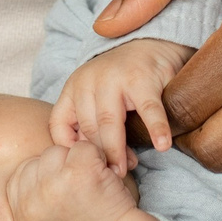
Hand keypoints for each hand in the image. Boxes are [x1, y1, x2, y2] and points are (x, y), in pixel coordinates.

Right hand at [4, 142, 138, 220]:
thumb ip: (28, 195)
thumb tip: (25, 163)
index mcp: (19, 211)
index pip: (23, 171)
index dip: (47, 178)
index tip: (64, 196)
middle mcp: (31, 199)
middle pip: (41, 159)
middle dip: (61, 169)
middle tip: (79, 194)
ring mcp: (54, 184)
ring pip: (60, 151)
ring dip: (78, 163)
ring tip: (90, 188)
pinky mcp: (79, 172)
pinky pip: (84, 148)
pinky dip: (98, 159)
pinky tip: (102, 180)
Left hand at [52, 37, 190, 171]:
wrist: (150, 44)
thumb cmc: (122, 81)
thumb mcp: (97, 100)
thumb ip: (94, 129)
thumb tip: (107, 169)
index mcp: (73, 88)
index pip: (59, 124)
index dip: (70, 151)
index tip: (85, 169)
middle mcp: (88, 81)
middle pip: (88, 128)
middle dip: (99, 157)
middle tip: (111, 177)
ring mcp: (114, 78)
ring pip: (110, 122)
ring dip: (118, 150)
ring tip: (126, 169)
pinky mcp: (142, 78)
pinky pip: (148, 109)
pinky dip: (156, 129)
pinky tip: (162, 145)